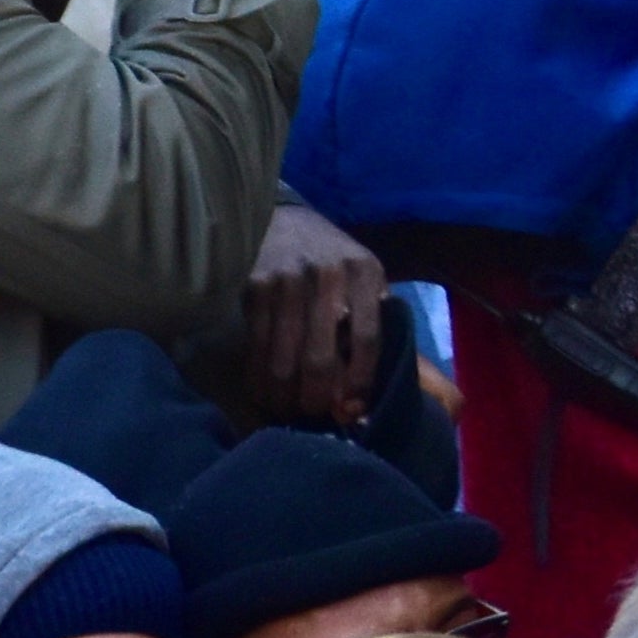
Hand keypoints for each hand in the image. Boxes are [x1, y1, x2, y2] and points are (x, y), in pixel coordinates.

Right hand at [234, 198, 388, 423]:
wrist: (288, 222)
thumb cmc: (337, 262)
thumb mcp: (368, 280)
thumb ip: (378, 323)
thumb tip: (382, 386)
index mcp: (366, 272)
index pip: (369, 338)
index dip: (361, 380)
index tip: (355, 407)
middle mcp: (329, 275)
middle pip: (321, 357)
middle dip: (318, 397)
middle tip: (316, 415)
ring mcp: (287, 281)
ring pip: (284, 359)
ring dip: (285, 396)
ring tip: (288, 413)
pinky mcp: (255, 288)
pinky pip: (257, 347)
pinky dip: (258, 377)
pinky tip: (264, 392)